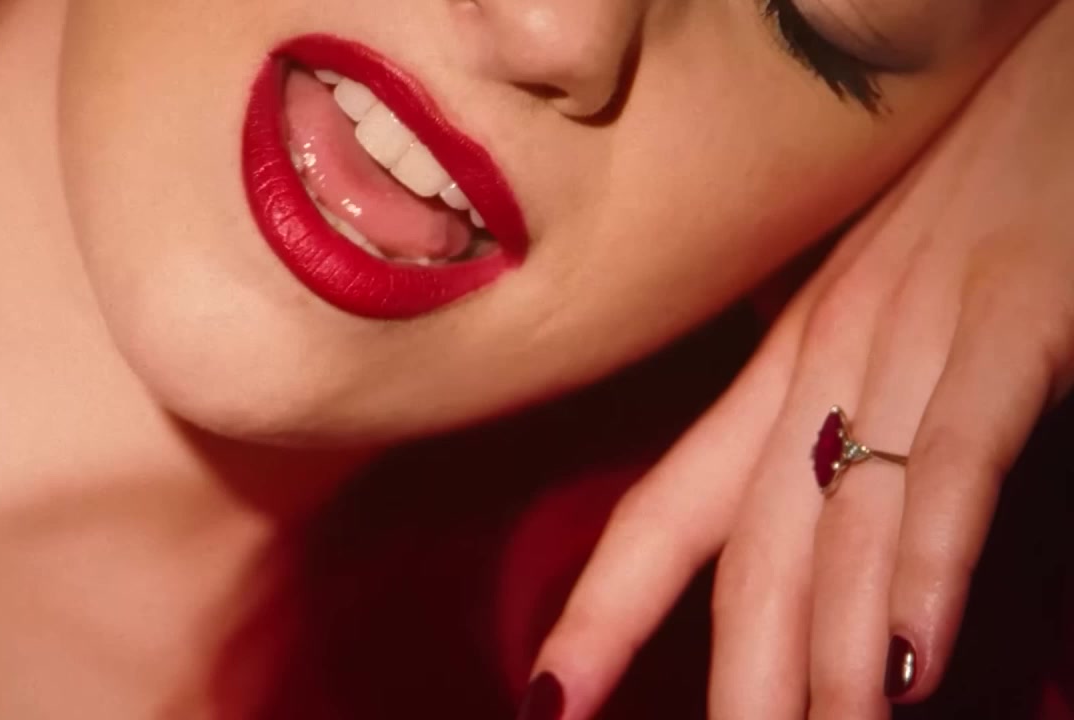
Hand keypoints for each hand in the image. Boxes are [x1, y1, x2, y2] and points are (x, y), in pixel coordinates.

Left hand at [521, 6, 1073, 718]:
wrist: (1040, 58)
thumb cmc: (961, 183)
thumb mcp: (873, 294)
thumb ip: (833, 394)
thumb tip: (811, 491)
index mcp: (781, 359)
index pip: (669, 504)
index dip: (606, 606)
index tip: (553, 697)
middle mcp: (824, 357)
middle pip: (745, 547)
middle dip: (724, 677)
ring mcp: (913, 337)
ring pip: (837, 526)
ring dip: (819, 662)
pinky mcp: (1015, 318)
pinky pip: (954, 458)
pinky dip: (925, 564)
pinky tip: (900, 667)